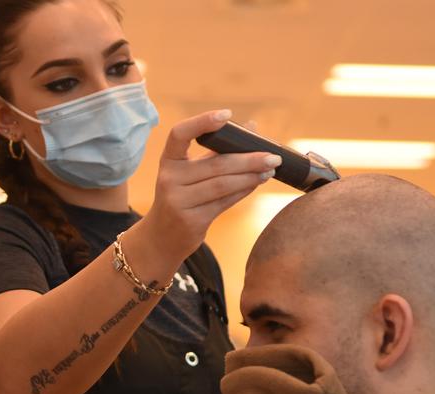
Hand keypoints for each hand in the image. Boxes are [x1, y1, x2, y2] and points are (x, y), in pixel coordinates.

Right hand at [143, 110, 281, 259]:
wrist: (161, 237)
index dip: (202, 122)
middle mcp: (169, 179)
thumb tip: (252, 128)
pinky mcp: (191, 220)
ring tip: (270, 170)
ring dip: (251, 176)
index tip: (227, 115)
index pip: (180, 133)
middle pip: (215, 164)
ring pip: (223, 184)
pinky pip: (224, 202)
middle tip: (273, 156)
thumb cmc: (181, 198)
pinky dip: (244, 191)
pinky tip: (256, 183)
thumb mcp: (189, 173)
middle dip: (248, 159)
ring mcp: (178, 201)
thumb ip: (217, 152)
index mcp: (168, 160)